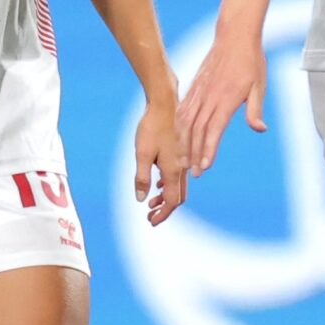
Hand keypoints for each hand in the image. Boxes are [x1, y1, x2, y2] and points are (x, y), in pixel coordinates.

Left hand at [134, 96, 189, 224]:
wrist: (165, 103)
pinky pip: (176, 175)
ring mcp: (183, 159)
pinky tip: (156, 183)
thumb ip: (142, 177)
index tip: (151, 221)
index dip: (163, 214)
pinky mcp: (180, 152)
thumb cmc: (152, 127)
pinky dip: (167, 184)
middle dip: (164, 209)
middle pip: (177, 197)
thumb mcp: (142, 153)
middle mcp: (182, 167)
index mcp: (174, 170)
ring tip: (150, 203)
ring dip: (164, 197)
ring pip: (177, 186)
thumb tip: (141, 199)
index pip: (172, 201)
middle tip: (150, 216)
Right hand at [177, 21, 265, 172]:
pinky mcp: (194, 87)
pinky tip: (178, 138)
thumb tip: (259, 129)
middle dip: (194, 153)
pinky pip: (182, 110)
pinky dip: (179, 126)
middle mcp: (209, 96)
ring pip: (186, 121)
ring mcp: (199, 91)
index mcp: (226, 98)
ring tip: (183, 161)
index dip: (208, 149)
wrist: (235, 35)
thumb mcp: (259, 85)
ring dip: (183, 143)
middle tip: (194, 173)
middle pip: (197, 130)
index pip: (214, 129)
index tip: (205, 167)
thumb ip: (255, 109)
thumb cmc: (251, 61)